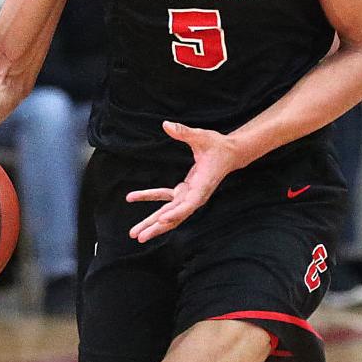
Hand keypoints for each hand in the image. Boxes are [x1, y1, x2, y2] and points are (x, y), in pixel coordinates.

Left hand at [125, 121, 241, 242]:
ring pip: (168, 213)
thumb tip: (166, 124)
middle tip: (140, 237)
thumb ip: (184, 132)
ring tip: (135, 233)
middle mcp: (196, 196)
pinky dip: (148, 196)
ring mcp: (189, 195)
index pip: (189, 204)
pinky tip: (131, 197)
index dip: (176, 212)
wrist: (229, 154)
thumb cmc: (218, 146)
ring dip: (152, 222)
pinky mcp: (184, 191)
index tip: (163, 220)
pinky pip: (164, 197)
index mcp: (202, 186)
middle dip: (157, 227)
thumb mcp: (202, 137)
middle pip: (175, 215)